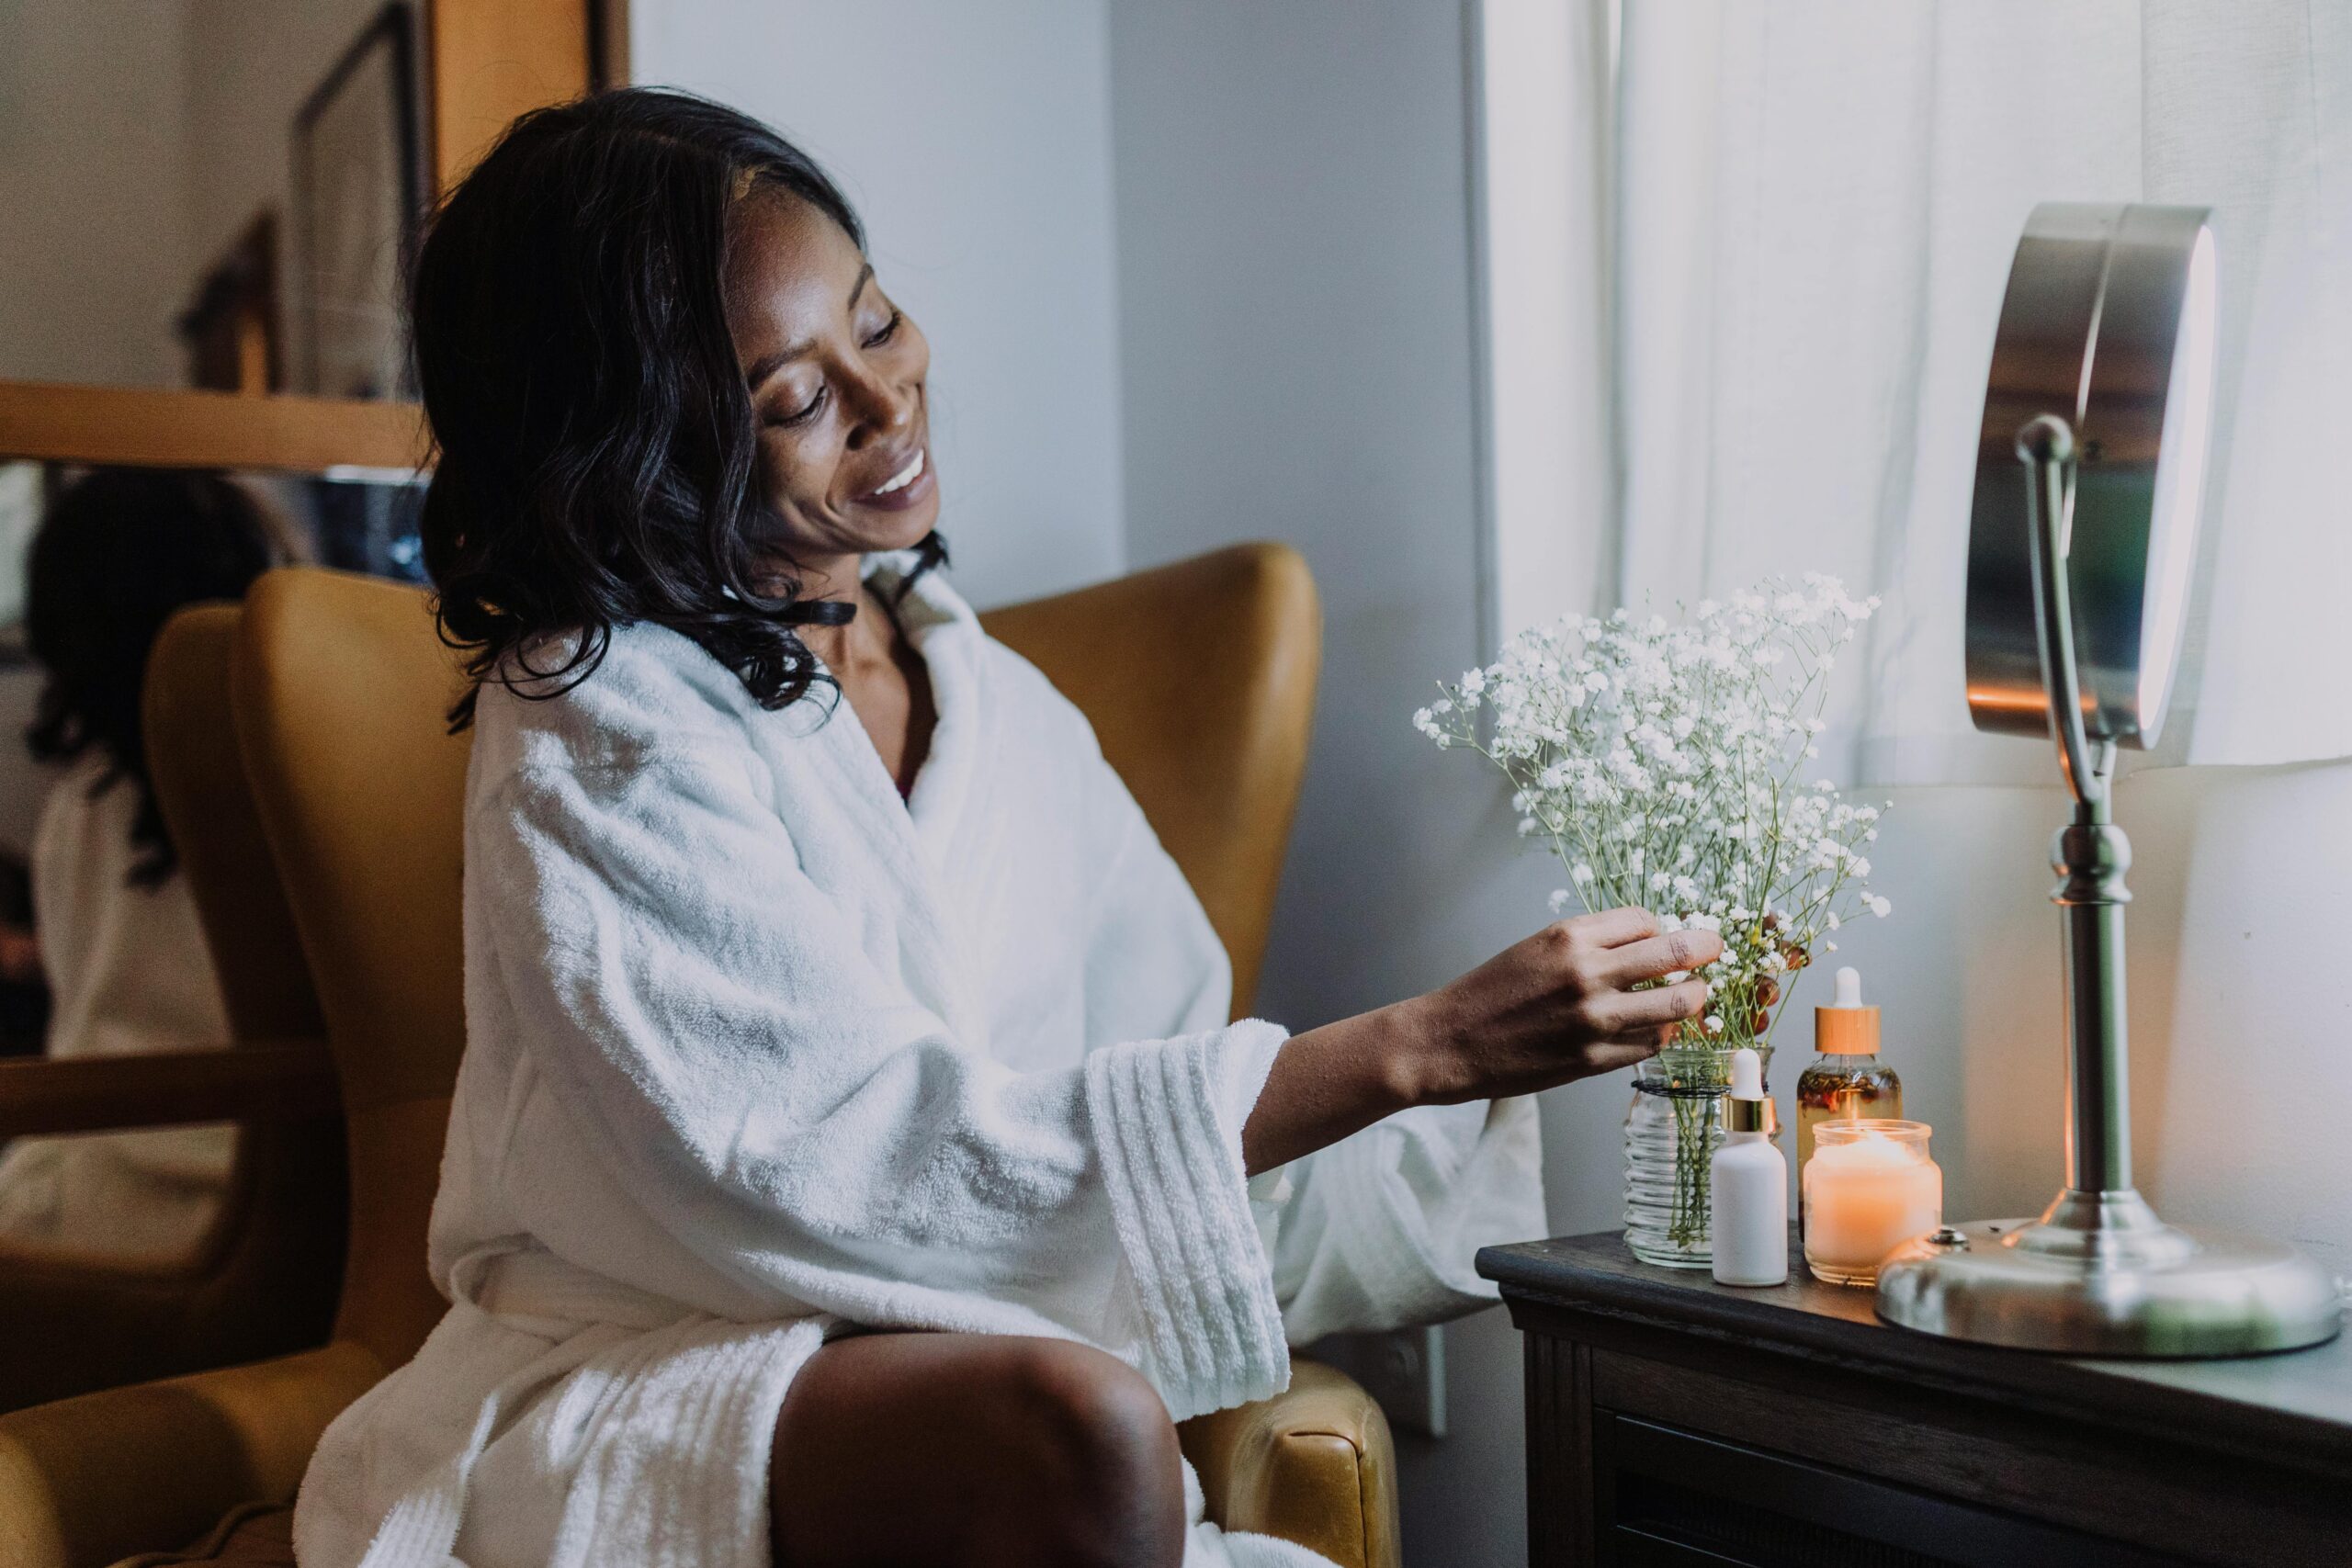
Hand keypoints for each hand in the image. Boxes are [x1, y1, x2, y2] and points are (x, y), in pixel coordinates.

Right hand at [1395, 907, 1721, 1105]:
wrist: (1449, 1042)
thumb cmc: (1488, 993)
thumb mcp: (1536, 948)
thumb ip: (1589, 946)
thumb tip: (1646, 946)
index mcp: (1569, 937)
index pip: (1645, 921)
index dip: (1663, 929)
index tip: (1669, 938)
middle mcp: (1586, 973)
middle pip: (1674, 954)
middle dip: (1705, 950)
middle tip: (1717, 951)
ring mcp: (1593, 1020)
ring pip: (1674, 1004)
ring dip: (1693, 999)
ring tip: (1695, 998)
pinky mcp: (1593, 1059)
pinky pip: (1651, 1044)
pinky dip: (1661, 1034)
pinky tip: (1654, 1029)